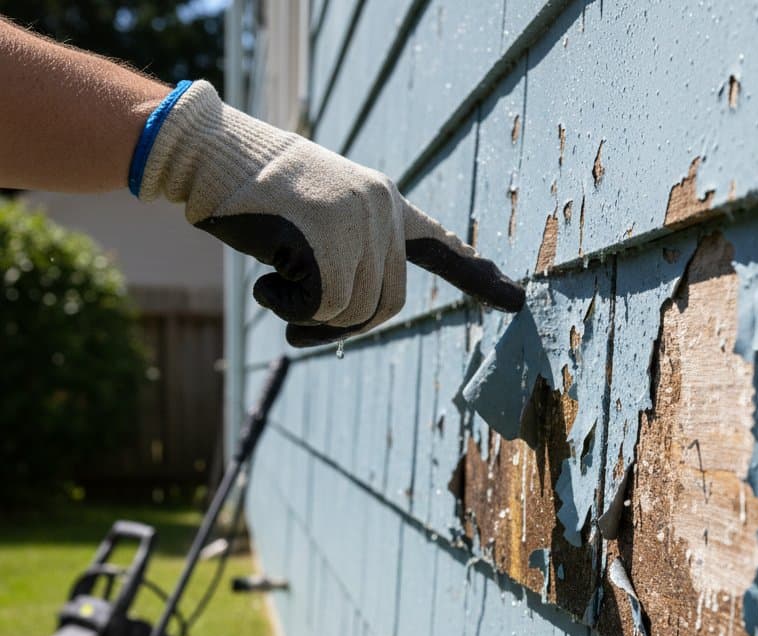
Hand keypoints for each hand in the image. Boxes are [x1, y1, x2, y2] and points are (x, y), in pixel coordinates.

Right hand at [136, 81, 523, 344]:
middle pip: (387, 303)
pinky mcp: (329, 238)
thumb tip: (360, 314)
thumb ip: (349, 257)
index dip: (475, 275)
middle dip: (344, 324)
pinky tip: (266, 280)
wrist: (207, 155)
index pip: (437, 244)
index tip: (516, 299)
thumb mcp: (315, 220)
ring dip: (312, 319)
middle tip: (302, 321)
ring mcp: (358, 221)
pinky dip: (291, 310)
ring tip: (278, 286)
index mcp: (384, 203)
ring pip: (356, 311)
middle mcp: (382, 209)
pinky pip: (323, 308)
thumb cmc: (254, 196)